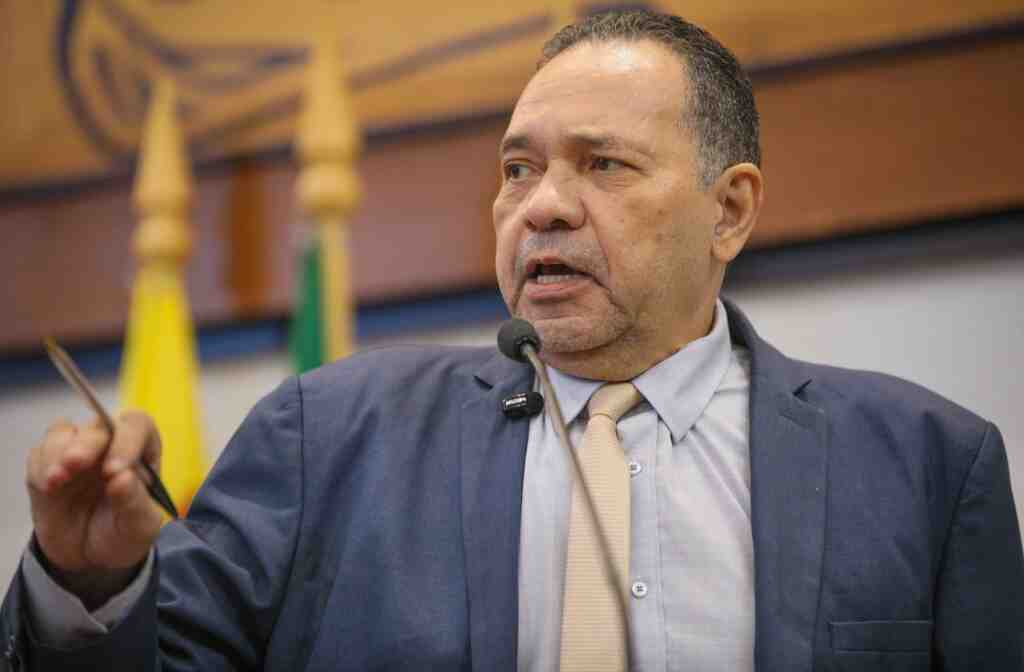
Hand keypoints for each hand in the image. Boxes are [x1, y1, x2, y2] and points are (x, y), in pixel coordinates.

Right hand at [26, 411, 163, 608]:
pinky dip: (40, 467)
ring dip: (57, 453)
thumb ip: (133, 503)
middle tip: (75, 464)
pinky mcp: (48, 464)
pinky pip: (40, 453)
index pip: (137, 426)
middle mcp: (110, 443)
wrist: (90, 555)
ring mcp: (76, 450)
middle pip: (99, 425)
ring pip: (64, 432)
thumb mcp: (138, 526)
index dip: (127, 441)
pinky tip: (48, 488)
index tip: (115, 470)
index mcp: (142, 450)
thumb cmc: (123, 532)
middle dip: (86, 444)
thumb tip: (122, 478)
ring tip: (56, 481)